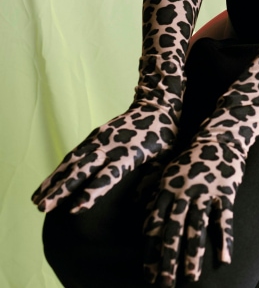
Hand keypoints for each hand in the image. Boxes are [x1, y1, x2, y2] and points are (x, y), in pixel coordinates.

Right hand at [31, 96, 179, 213]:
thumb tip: (136, 205)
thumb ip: (150, 181)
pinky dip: (58, 170)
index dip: (92, 192)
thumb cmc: (164, 136)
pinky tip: (47, 184)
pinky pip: (74, 155)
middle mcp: (111, 146)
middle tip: (44, 208)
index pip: (108, 176)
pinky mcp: (95, 136)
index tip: (74, 209)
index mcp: (130, 153)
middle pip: (83, 169)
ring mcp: (101, 139)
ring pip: (73, 162)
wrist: (157, 104)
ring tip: (37, 201)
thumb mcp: (164, 159)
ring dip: (54, 181)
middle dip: (62, 190)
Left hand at [143, 128, 247, 285]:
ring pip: (197, 227)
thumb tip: (141, 221)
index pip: (155, 225)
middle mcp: (183, 193)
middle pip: (174, 230)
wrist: (219, 136)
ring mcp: (205, 192)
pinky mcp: (225, 191)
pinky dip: (225, 239)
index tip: (148, 275)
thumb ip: (155, 196)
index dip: (151, 251)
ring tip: (192, 278)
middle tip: (165, 283)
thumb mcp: (167, 173)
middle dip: (169, 259)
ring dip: (194, 254)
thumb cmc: (191, 158)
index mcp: (167, 190)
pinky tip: (225, 259)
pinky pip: (224, 218)